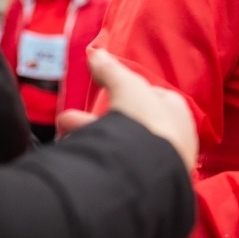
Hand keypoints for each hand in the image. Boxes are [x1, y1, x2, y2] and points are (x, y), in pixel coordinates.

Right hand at [56, 49, 197, 171]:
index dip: (125, 92)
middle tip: (67, 120)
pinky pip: (118, 166)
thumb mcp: (126, 86)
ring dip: (89, 137)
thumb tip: (95, 53)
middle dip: (95, 119)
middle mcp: (173, 138)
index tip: (103, 94)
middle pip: (130, 124)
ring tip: (62, 136)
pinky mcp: (147, 184)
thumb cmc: (146, 122)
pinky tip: (76, 156)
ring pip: (121, 146)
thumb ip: (110, 70)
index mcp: (176, 112)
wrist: (150, 174)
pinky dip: (96, 157)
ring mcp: (160, 163)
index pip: (150, 96)